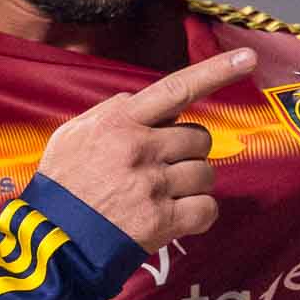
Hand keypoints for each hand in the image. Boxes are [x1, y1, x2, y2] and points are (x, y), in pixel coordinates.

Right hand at [38, 49, 256, 252]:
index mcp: (119, 122)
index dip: (215, 71)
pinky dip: (199, 214)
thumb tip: (140, 102)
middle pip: (200, 137)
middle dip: (190, 152)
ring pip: (206, 174)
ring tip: (163, 195)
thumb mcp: (73, 134)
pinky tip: (176, 217)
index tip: (248, 59)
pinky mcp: (161, 221)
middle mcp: (140, 148)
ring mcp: (152, 185)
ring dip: (193, 184)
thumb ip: (110, 113)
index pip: (176, 89)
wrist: (51, 240)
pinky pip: (207, 209)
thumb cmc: (62, 186)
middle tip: (165, 167)